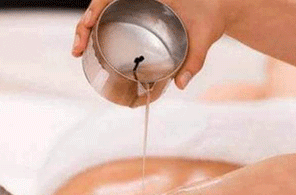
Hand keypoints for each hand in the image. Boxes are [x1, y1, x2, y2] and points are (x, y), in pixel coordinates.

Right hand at [72, 0, 237, 88]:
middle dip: (84, 24)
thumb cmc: (210, 19)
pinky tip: (91, 50)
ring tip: (78, 52)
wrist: (217, 12)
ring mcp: (136, 7)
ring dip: (86, 30)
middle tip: (77, 50)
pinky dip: (98, 34)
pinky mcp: (136, 18)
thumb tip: (180, 85)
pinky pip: (112, 22)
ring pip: (103, 14)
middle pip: (102, 5)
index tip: (88, 23)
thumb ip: (195, 60)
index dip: (96, 5)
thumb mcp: (205, 36)